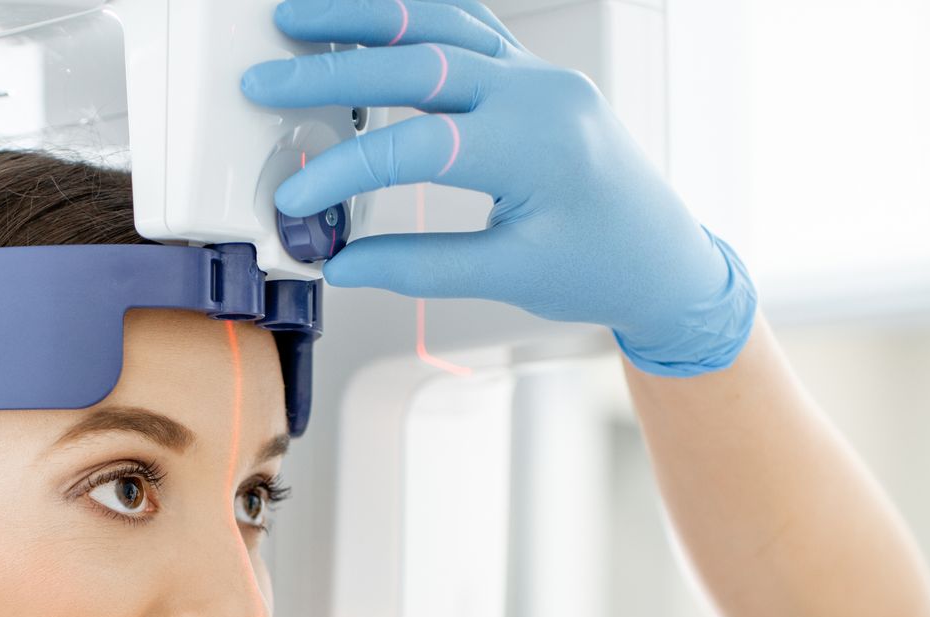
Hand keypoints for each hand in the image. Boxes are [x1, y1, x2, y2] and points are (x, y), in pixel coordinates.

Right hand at [240, 0, 755, 374]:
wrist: (665, 258)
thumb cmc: (603, 267)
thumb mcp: (509, 276)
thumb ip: (419, 266)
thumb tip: (342, 263)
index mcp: (536, 147)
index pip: (418, 147)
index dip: (346, 170)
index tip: (297, 198)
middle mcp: (539, 94)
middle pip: (418, 65)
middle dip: (332, 70)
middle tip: (264, 78)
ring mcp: (538, 74)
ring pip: (441, 22)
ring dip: (365, 15)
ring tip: (297, 14)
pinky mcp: (534, 74)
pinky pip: (468, 25)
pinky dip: (412, 16)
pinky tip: (368, 15)